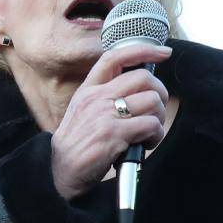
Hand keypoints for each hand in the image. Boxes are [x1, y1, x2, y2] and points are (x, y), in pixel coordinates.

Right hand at [49, 43, 172, 199]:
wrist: (59, 172)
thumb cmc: (76, 146)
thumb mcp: (83, 112)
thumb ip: (105, 97)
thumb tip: (138, 89)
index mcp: (88, 90)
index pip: (114, 58)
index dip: (143, 50)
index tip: (163, 53)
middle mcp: (96, 98)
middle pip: (143, 78)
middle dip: (160, 93)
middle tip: (156, 110)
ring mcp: (104, 115)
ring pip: (152, 101)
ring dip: (159, 118)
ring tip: (148, 132)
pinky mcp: (113, 134)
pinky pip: (151, 124)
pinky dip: (155, 135)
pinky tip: (144, 144)